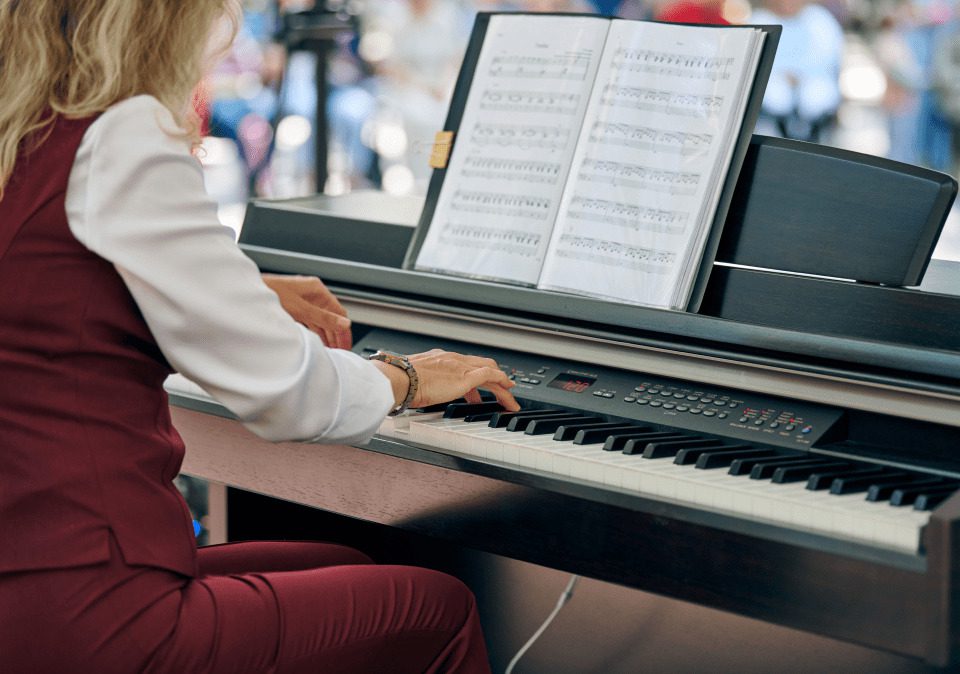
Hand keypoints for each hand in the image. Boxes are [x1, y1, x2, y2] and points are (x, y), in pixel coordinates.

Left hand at [261, 273, 351, 348]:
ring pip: (320, 320)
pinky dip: (314, 332)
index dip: (344, 330)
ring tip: (330, 350)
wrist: (244, 293)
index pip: (339, 312)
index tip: (346, 344)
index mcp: (316, 289)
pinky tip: (315, 342)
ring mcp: (301, 300)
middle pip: (331, 316)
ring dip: (325, 335)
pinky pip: (309, 321)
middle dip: (336, 334)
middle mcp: (310, 293)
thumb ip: (323, 318)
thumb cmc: (269, 292)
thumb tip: (344, 323)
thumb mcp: (300, 309)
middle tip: (339, 351)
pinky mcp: (292, 307)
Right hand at [371, 349, 519, 411]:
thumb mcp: (411, 383)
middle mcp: (451, 359)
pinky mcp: (465, 377)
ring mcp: (460, 367)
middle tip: (503, 387)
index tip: (478, 386)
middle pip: (480, 365)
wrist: (399, 379)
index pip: (462, 365)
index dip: (474, 374)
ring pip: (490, 371)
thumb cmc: (399, 383)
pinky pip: (491, 377)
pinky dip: (503, 384)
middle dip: (494, 377)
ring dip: (502, 385)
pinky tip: (509, 393)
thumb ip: (417, 387)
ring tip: (510, 398)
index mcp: (438, 359)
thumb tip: (412, 398)